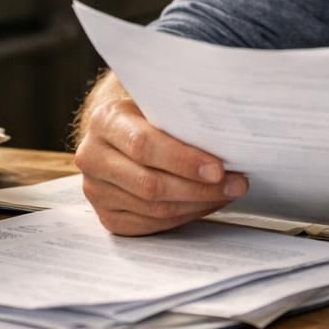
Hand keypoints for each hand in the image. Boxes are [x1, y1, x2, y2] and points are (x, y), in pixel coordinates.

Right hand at [72, 74, 247, 235]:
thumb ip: (180, 115)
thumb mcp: (157, 104)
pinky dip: (184, 216)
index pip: (144, 146)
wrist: (120, 132)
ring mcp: (96, 190)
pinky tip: (207, 203)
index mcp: (105, 121)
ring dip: (197, 204)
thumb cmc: (147, 115)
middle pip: (149, 183)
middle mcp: (93, 157)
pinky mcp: (107, 215)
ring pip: (153, 208)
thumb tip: (227, 132)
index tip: (219, 168)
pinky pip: (150, 224)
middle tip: (235, 185)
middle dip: (199, 188)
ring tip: (228, 193)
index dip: (184, 160)